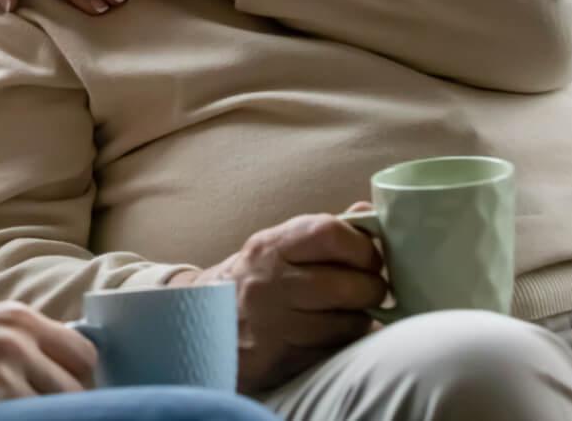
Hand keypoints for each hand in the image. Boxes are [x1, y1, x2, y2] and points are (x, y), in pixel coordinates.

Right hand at [0, 302, 97, 412]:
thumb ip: (21, 343)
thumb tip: (61, 374)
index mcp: (20, 318)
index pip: (84, 355)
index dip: (86, 383)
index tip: (76, 401)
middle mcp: (17, 339)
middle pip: (76, 388)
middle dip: (72, 409)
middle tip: (55, 417)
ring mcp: (1, 371)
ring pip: (56, 410)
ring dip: (46, 418)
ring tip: (22, 417)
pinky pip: (24, 420)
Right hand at [178, 213, 386, 393]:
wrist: (199, 327)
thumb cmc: (251, 282)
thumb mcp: (275, 249)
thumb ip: (322, 233)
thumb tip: (368, 211)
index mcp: (269, 248)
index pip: (329, 233)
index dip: (362, 246)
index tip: (369, 257)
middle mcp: (269, 284)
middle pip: (349, 285)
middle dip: (372, 288)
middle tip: (369, 289)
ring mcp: (274, 325)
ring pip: (349, 323)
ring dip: (360, 319)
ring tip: (347, 313)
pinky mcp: (281, 360)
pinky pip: (336, 351)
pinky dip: (344, 344)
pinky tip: (332, 335)